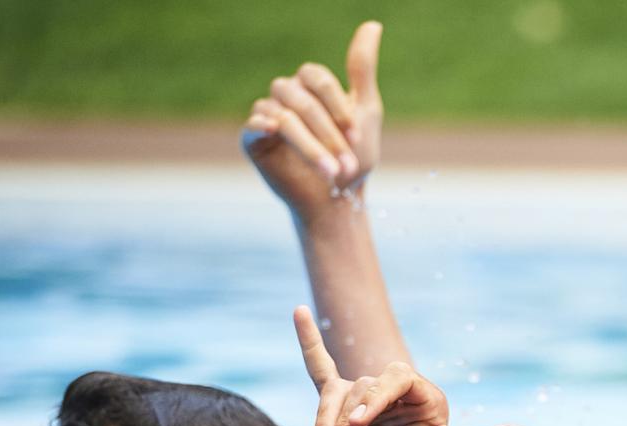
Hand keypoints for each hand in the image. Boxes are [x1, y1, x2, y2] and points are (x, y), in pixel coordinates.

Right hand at [242, 21, 385, 215]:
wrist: (337, 201)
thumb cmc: (353, 158)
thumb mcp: (365, 111)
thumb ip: (362, 69)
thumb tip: (373, 24)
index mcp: (310, 86)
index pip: (315, 77)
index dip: (337, 106)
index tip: (356, 136)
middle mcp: (286, 95)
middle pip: (299, 97)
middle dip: (327, 131)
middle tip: (347, 163)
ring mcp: (267, 115)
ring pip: (282, 116)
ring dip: (310, 145)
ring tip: (332, 172)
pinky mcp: (253, 139)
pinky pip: (255, 124)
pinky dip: (269, 130)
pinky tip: (281, 140)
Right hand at [294, 305, 533, 425]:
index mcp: (430, 406)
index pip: (400, 379)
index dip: (377, 397)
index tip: (359, 425)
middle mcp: (400, 402)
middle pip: (366, 386)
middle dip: (348, 419)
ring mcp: (368, 408)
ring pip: (338, 395)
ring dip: (326, 425)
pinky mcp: (338, 417)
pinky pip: (321, 372)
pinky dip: (309, 344)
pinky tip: (299, 312)